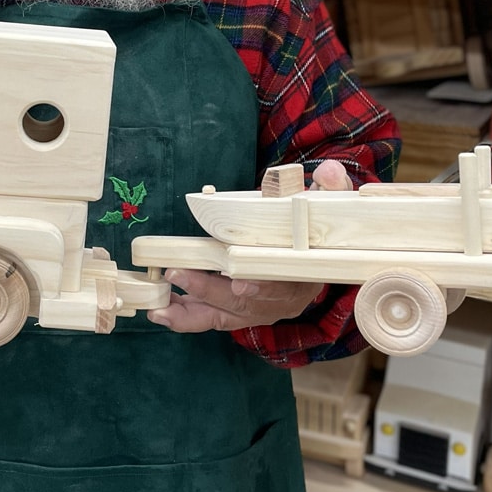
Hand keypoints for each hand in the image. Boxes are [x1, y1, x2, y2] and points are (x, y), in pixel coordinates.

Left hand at [146, 159, 353, 333]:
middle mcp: (282, 301)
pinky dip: (185, 318)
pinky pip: (211, 319)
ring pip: (224, 315)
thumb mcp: (329, 205)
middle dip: (209, 289)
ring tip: (159, 304)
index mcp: (303, 276)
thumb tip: (329, 172)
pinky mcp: (239, 313)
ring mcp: (259, 310)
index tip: (239, 281)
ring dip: (190, 311)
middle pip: (245, 302)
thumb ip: (331, 189)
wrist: (314, 253)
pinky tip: (160, 312)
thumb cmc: (313, 227)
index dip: (263, 285)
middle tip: (179, 272)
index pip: (284, 284)